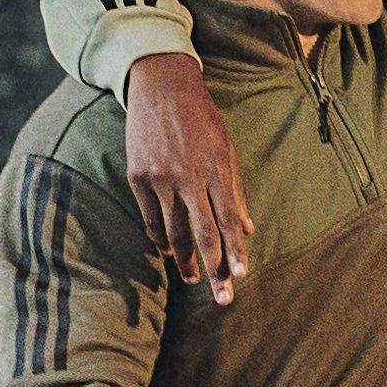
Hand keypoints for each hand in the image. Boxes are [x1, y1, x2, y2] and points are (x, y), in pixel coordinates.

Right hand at [124, 53, 254, 301]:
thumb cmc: (202, 119)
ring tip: (191, 279)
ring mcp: (160, 179)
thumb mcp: (227, 149)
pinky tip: (168, 251)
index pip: (228, 221)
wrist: (161, 88)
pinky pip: (150, 219)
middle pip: (203, 235)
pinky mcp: (138, 177)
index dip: (235, 251)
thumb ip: (236, 192)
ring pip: (173, 232)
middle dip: (213, 269)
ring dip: (184, 260)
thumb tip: (248, 229)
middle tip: (222, 298)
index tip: (242, 275)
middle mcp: (188, 178)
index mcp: (215, 170)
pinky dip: (160, 239)